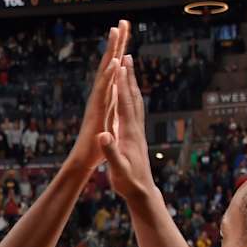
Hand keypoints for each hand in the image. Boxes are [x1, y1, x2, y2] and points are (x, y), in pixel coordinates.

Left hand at [68, 20, 130, 172]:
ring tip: (120, 28)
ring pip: (109, 65)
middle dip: (115, 45)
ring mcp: (102, 95)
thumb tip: (100, 134)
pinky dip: (117, 61)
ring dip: (115, 46)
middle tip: (121, 23)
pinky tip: (121, 52)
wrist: (82, 157)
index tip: (118, 54)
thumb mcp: (98, 146)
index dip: (112, 70)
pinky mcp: (105, 97)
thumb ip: (102, 138)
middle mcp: (99, 96)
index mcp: (99, 106)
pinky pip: (112, 74)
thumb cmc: (92, 153)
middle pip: (107, 65)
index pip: (105, 83)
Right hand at [97, 49, 156, 204]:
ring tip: (130, 69)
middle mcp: (136, 128)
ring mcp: (138, 132)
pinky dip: (132, 98)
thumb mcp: (117, 169)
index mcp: (129, 133)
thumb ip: (110, 152)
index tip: (119, 64)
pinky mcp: (137, 136)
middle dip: (130, 76)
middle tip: (127, 55)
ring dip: (132, 84)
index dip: (122, 84)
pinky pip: (135, 111)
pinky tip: (129, 95)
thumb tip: (103, 136)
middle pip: (134, 97)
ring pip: (136, 102)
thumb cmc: (128, 182)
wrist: (142, 192)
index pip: (125, 103)